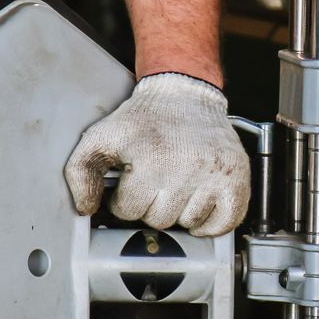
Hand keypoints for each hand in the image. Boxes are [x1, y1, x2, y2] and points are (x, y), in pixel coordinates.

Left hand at [63, 73, 250, 236]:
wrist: (186, 94)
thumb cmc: (144, 119)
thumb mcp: (102, 136)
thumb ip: (80, 171)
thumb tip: (86, 209)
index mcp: (152, 160)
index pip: (129, 211)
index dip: (126, 198)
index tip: (133, 179)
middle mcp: (187, 169)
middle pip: (160, 221)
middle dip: (153, 204)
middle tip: (156, 179)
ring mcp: (215, 176)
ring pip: (189, 224)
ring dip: (181, 211)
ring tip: (178, 183)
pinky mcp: (237, 180)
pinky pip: (224, 223)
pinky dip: (211, 222)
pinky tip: (199, 202)